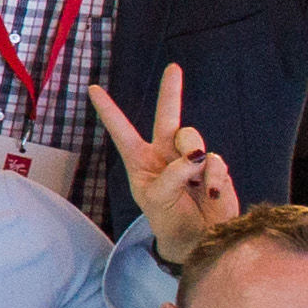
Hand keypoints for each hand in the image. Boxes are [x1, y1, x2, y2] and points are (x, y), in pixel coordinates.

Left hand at [91, 64, 240, 264]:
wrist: (197, 238)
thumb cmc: (168, 219)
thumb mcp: (157, 199)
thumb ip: (171, 175)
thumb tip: (195, 156)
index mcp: (141, 161)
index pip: (122, 131)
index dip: (109, 110)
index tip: (93, 89)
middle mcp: (165, 154)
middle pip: (168, 117)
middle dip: (171, 91)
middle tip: (173, 68)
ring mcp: (191, 159)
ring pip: (192, 138)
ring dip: (192, 154)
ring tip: (193, 180)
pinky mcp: (213, 167)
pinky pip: (214, 161)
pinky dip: (211, 178)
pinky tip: (209, 193)